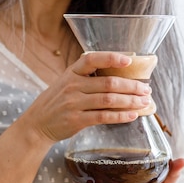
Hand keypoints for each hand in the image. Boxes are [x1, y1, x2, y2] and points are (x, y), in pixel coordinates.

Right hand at [21, 51, 152, 143]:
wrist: (37, 124)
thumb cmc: (55, 103)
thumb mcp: (65, 84)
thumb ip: (85, 79)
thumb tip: (117, 79)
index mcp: (71, 73)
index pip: (92, 59)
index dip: (111, 58)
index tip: (129, 60)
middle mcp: (73, 86)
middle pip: (108, 83)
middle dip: (131, 86)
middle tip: (146, 89)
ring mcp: (74, 104)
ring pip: (108, 100)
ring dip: (130, 101)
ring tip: (145, 102)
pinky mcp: (77, 120)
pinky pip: (103, 117)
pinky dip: (120, 116)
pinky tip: (132, 115)